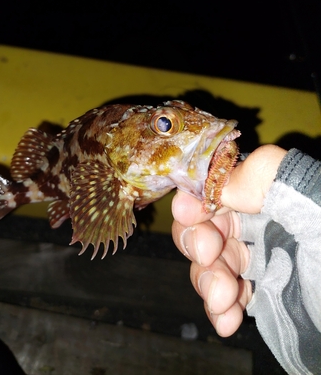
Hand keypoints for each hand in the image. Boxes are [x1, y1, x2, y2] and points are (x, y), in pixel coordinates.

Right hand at [171, 145, 286, 336]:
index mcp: (275, 194)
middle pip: (207, 225)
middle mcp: (264, 225)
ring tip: (223, 301)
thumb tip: (217, 180)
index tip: (189, 213)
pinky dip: (217, 309)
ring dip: (207, 280)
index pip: (221, 187)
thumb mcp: (316, 205)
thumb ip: (268, 177)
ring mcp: (262, 262)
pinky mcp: (263, 296)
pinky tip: (226, 320)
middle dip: (199, 241)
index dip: (199, 196)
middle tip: (210, 256)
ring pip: (210, 263)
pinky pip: (223, 297)